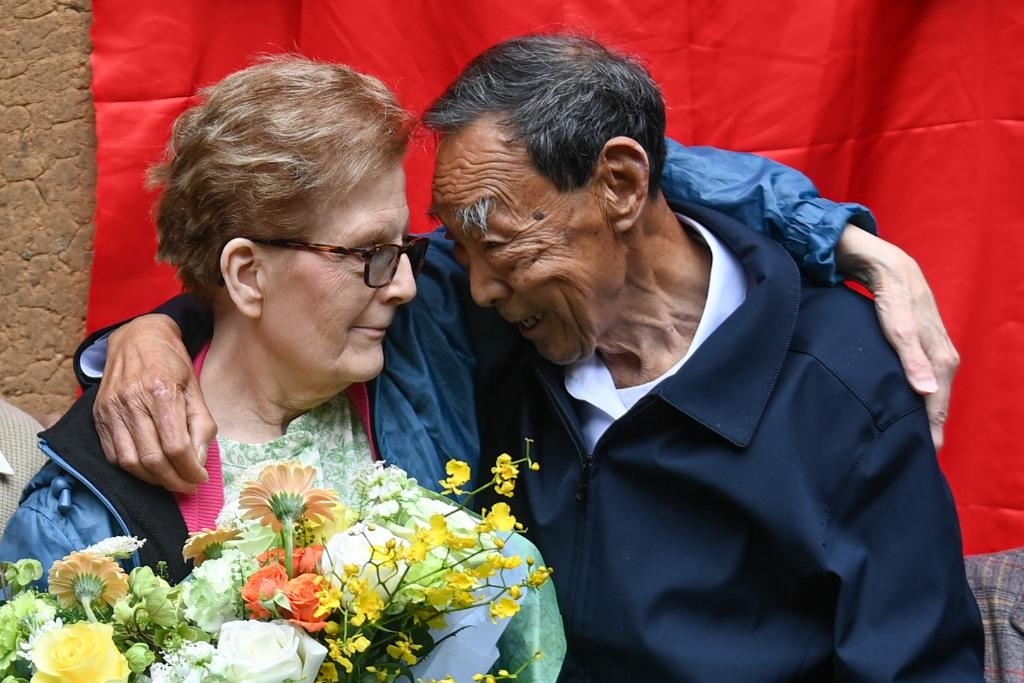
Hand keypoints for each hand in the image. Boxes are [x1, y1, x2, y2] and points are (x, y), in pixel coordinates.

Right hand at [93, 314, 216, 491]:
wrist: (138, 337)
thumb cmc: (172, 363)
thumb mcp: (195, 388)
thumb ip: (201, 425)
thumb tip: (199, 461)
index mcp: (161, 391)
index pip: (176, 446)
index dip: (190, 470)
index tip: (201, 478)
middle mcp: (132, 401)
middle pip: (152, 458)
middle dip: (173, 480)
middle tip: (189, 486)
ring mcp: (111, 409)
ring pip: (129, 461)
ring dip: (153, 480)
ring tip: (171, 481)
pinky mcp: (99, 415)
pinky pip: (113, 454)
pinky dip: (132, 469)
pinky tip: (150, 470)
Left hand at [837, 226, 959, 449]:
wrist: (886, 263)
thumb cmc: (890, 294)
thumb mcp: (897, 325)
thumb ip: (910, 358)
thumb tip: (927, 393)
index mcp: (939, 355)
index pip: (938, 403)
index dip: (933, 431)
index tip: (928, 458)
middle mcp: (942, 355)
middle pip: (938, 400)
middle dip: (933, 429)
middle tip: (921, 460)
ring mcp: (933, 349)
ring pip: (933, 390)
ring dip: (927, 415)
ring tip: (917, 441)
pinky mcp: (921, 344)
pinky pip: (925, 378)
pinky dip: (920, 397)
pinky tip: (910, 408)